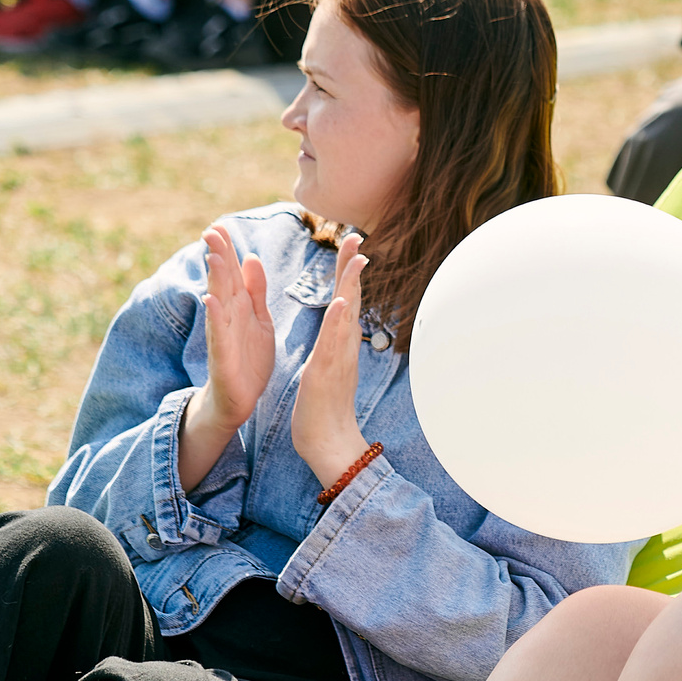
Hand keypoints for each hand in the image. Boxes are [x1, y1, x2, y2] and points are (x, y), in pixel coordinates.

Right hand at [189, 224, 274, 444]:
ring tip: (213, 256)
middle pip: (222, 281)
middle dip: (217, 256)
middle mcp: (227, 317)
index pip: (232, 273)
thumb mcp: (258, 319)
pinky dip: (214, 317)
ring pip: (218, 302)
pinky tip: (210, 300)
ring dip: (215, 279)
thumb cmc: (248, 357)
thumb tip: (251, 257)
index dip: (227, 250)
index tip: (221, 225)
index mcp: (239, 307)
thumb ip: (255, 290)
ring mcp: (222, 335)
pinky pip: (218, 334)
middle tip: (211, 229)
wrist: (239, 399)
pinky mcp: (223, 356)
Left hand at [291, 238, 373, 485]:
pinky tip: (340, 304)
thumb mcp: (328, 367)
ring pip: (346, 316)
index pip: (344, 300)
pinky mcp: (326, 373)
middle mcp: (343, 346)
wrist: (329, 443)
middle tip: (356, 237)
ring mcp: (338, 358)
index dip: (347, 272)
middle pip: (350, 299)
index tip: (350, 244)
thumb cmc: (324, 408)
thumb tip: (338, 326)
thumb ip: (334, 344)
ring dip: (350, 286)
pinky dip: (337, 323)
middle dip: (352, 268)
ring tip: (355, 259)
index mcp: (339, 343)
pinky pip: (333, 344)